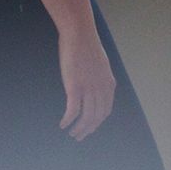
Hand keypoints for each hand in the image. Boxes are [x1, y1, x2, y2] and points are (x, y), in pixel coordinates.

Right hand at [58, 24, 115, 140]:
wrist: (79, 33)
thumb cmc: (87, 45)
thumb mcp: (100, 64)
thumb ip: (100, 78)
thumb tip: (96, 88)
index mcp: (109, 83)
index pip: (106, 110)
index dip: (98, 122)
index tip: (90, 128)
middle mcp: (101, 88)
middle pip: (96, 117)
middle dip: (88, 130)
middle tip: (79, 137)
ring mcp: (89, 88)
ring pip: (85, 118)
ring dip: (78, 129)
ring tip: (71, 133)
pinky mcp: (75, 87)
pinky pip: (72, 111)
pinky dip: (67, 121)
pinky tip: (62, 125)